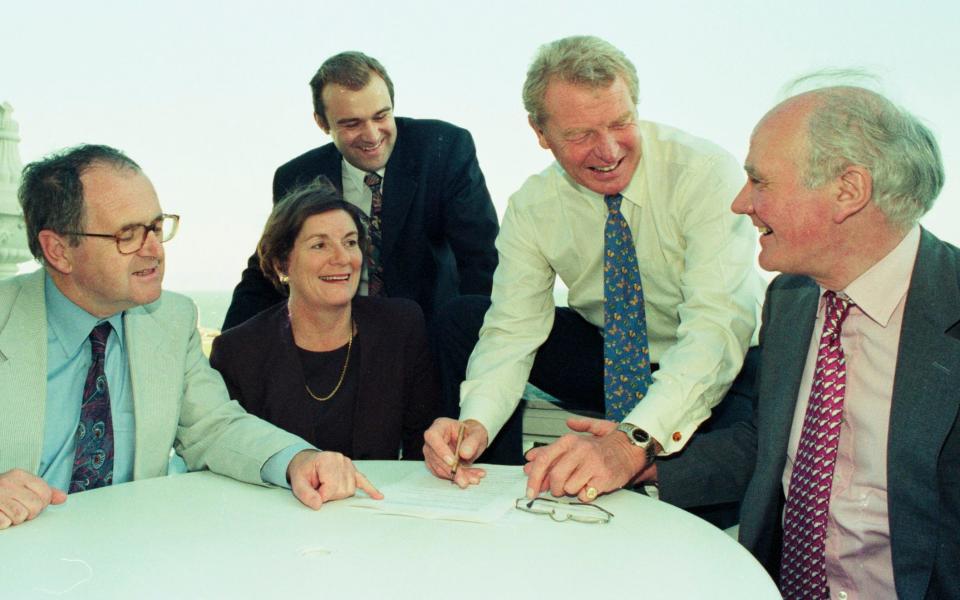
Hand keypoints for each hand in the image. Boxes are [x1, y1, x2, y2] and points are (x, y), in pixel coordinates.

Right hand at [0, 469, 66, 528]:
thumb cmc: (2, 491)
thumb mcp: (23, 485)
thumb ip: (44, 491)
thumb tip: (63, 498)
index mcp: (20, 475)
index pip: (45, 493)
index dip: (43, 503)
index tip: (33, 503)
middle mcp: (8, 483)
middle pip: (35, 506)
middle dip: (30, 513)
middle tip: (20, 509)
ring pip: (20, 516)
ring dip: (16, 519)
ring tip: (9, 513)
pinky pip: (5, 522)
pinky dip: (4, 523)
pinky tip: (0, 516)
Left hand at [286, 450, 382, 508]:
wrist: (305, 461)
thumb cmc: (302, 470)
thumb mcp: (297, 481)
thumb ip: (305, 493)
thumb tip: (318, 504)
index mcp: (327, 459)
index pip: (331, 487)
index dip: (321, 496)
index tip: (313, 494)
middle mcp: (340, 460)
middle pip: (342, 490)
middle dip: (330, 495)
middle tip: (319, 490)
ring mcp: (348, 464)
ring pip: (350, 490)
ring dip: (339, 494)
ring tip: (327, 487)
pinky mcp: (352, 470)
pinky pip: (363, 481)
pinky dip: (370, 489)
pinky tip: (378, 496)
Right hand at [422, 417, 487, 487]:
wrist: (472, 440)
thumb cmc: (472, 434)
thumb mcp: (477, 434)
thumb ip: (472, 442)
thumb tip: (464, 453)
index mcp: (440, 426)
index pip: (433, 437)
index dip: (440, 450)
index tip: (452, 462)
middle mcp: (432, 440)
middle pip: (435, 457)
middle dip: (451, 470)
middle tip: (465, 479)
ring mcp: (431, 453)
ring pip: (439, 469)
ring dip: (456, 476)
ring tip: (473, 478)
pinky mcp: (435, 464)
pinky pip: (443, 474)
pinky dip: (457, 478)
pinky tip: (470, 477)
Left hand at [523, 417, 647, 502]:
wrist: (627, 449)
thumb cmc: (599, 448)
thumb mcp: (573, 441)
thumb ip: (550, 449)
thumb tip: (530, 459)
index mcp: (569, 441)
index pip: (544, 460)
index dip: (534, 478)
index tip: (530, 491)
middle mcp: (580, 450)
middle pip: (556, 478)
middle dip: (555, 488)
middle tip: (560, 489)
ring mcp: (592, 464)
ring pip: (569, 488)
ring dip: (572, 491)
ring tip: (581, 482)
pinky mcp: (603, 478)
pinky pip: (585, 495)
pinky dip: (585, 495)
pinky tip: (591, 486)